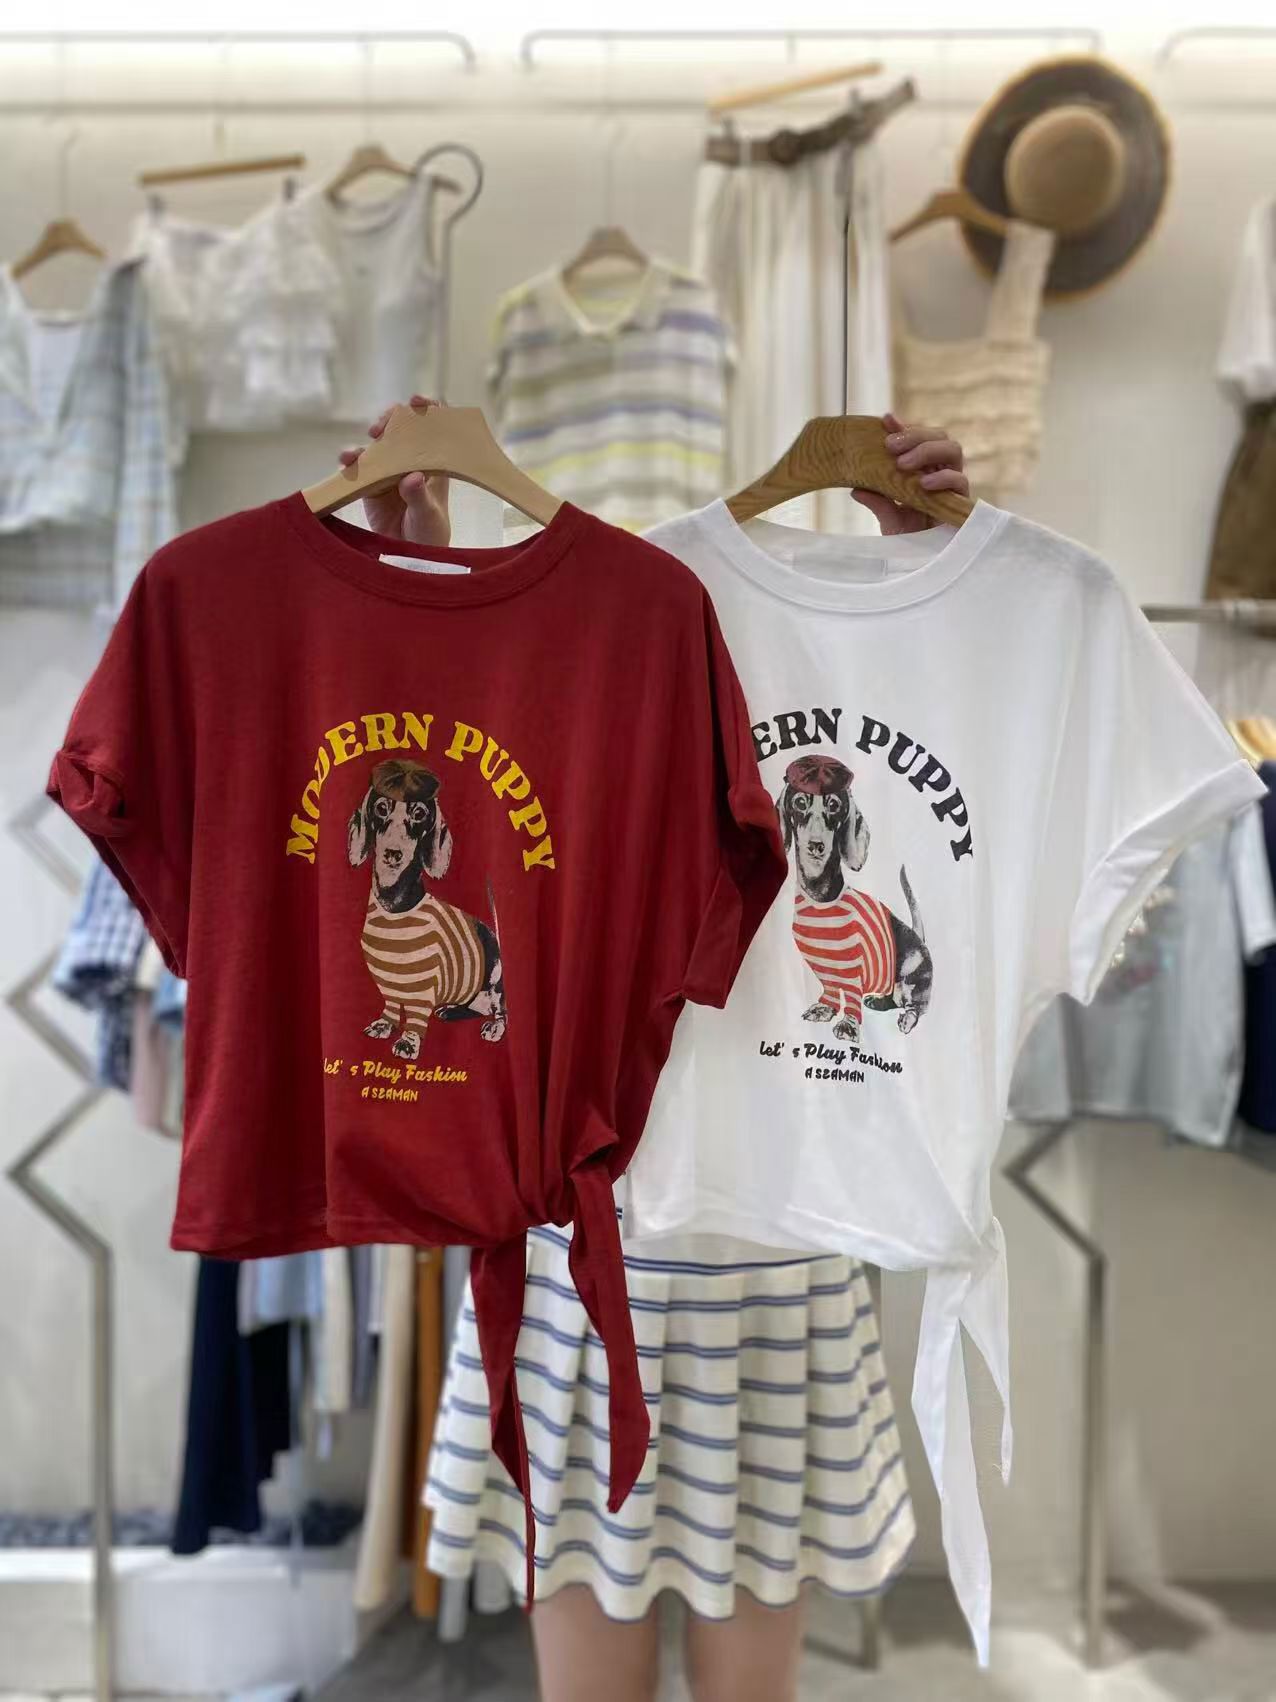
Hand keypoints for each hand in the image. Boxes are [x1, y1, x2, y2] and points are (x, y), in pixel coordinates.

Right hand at [337, 395, 450, 546]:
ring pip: (378, 444)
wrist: (411, 556)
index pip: (434, 427)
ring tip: (359, 451)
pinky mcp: (371, 482)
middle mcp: (412, 460)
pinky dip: (351, 461)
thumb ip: (419, 496)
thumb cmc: (430, 532)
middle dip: (390, 420)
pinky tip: (347, 462)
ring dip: (367, 441)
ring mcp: (390, 469)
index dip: (427, 409)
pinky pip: (359, 466)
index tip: (416, 402)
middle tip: (380, 427)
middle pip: (402, 427)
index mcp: (434, 462)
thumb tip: (411, 477)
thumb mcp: (428, 516)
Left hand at [852, 412, 968, 534]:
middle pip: (938, 436)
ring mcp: (953, 483)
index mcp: (922, 468)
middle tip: (891, 446)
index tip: (886, 420)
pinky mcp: (963, 501)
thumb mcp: (888, 518)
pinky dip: (942, 477)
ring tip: (904, 463)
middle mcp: (940, 470)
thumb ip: (877, 501)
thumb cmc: (909, 538)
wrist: (925, 564)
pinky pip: (960, 480)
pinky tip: (924, 483)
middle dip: (915, 435)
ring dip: (928, 450)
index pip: (916, 439)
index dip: (904, 427)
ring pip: (953, 449)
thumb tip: (855, 487)